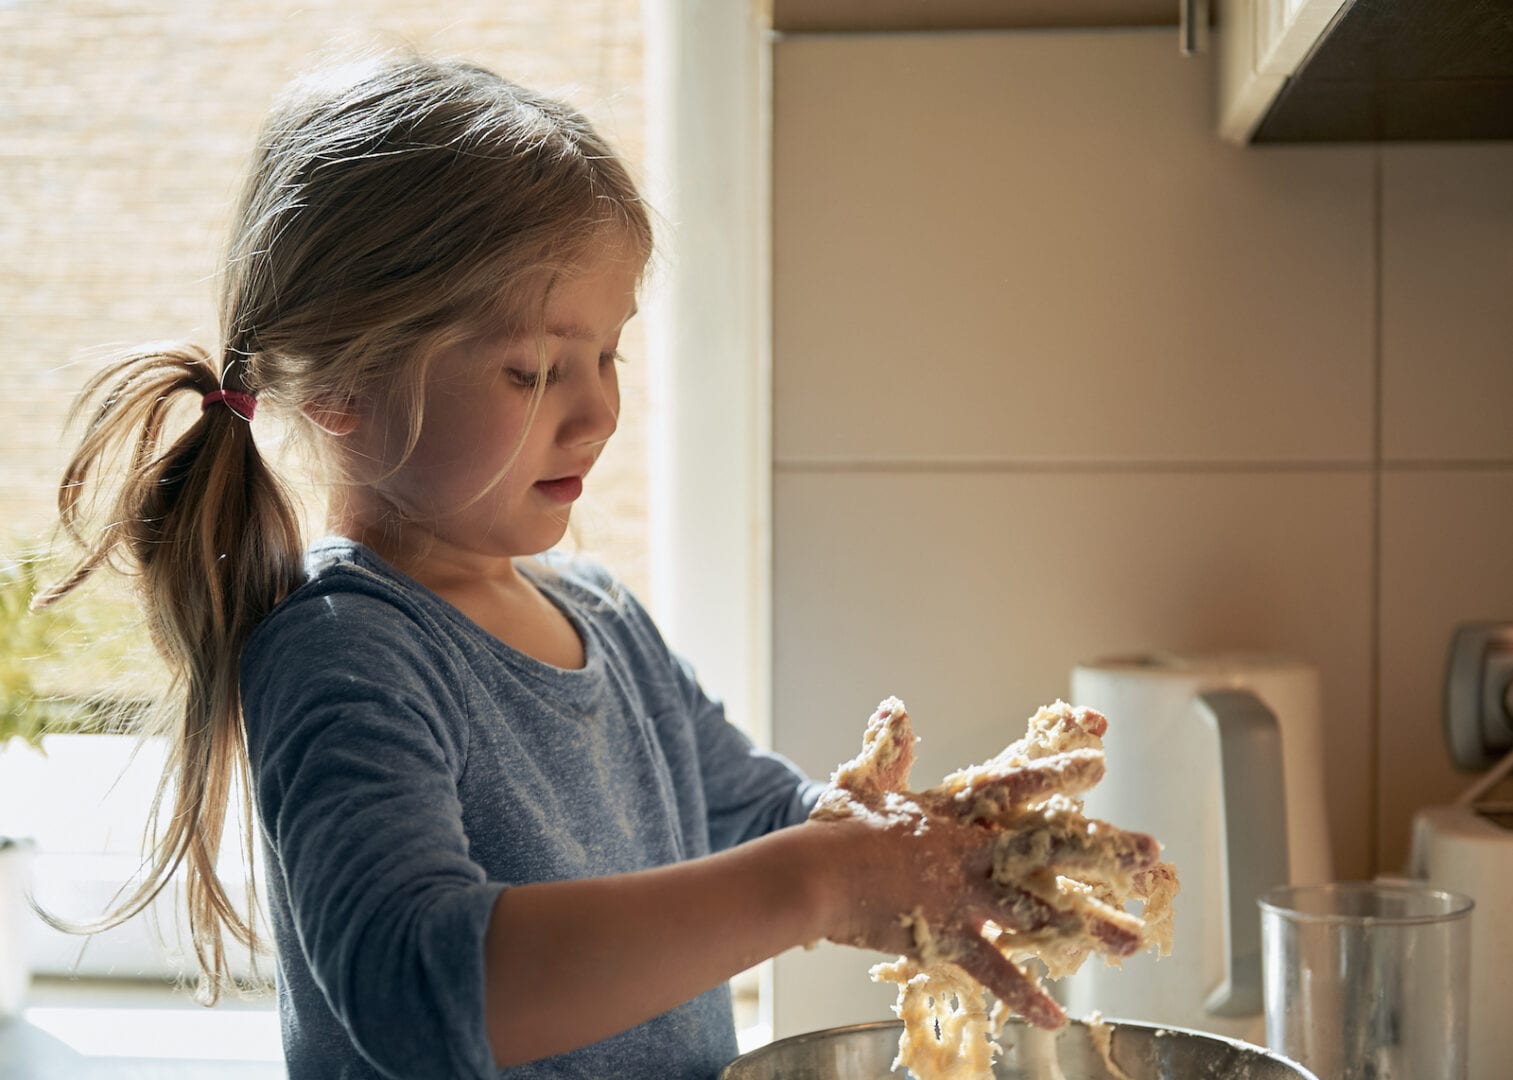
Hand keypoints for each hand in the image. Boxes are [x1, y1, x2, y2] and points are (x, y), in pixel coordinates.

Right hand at [807, 698, 1166, 1028]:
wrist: (813, 875)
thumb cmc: (837, 827)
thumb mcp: (869, 780)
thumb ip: (891, 746)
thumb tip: (895, 707)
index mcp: (955, 812)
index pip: (1015, 787)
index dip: (1057, 774)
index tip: (1097, 766)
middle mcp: (971, 849)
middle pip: (1050, 848)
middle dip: (1105, 850)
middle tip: (1151, 852)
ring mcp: (963, 894)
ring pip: (1039, 911)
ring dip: (1089, 927)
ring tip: (1132, 942)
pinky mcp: (947, 936)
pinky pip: (994, 969)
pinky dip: (1023, 994)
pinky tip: (1054, 1017)